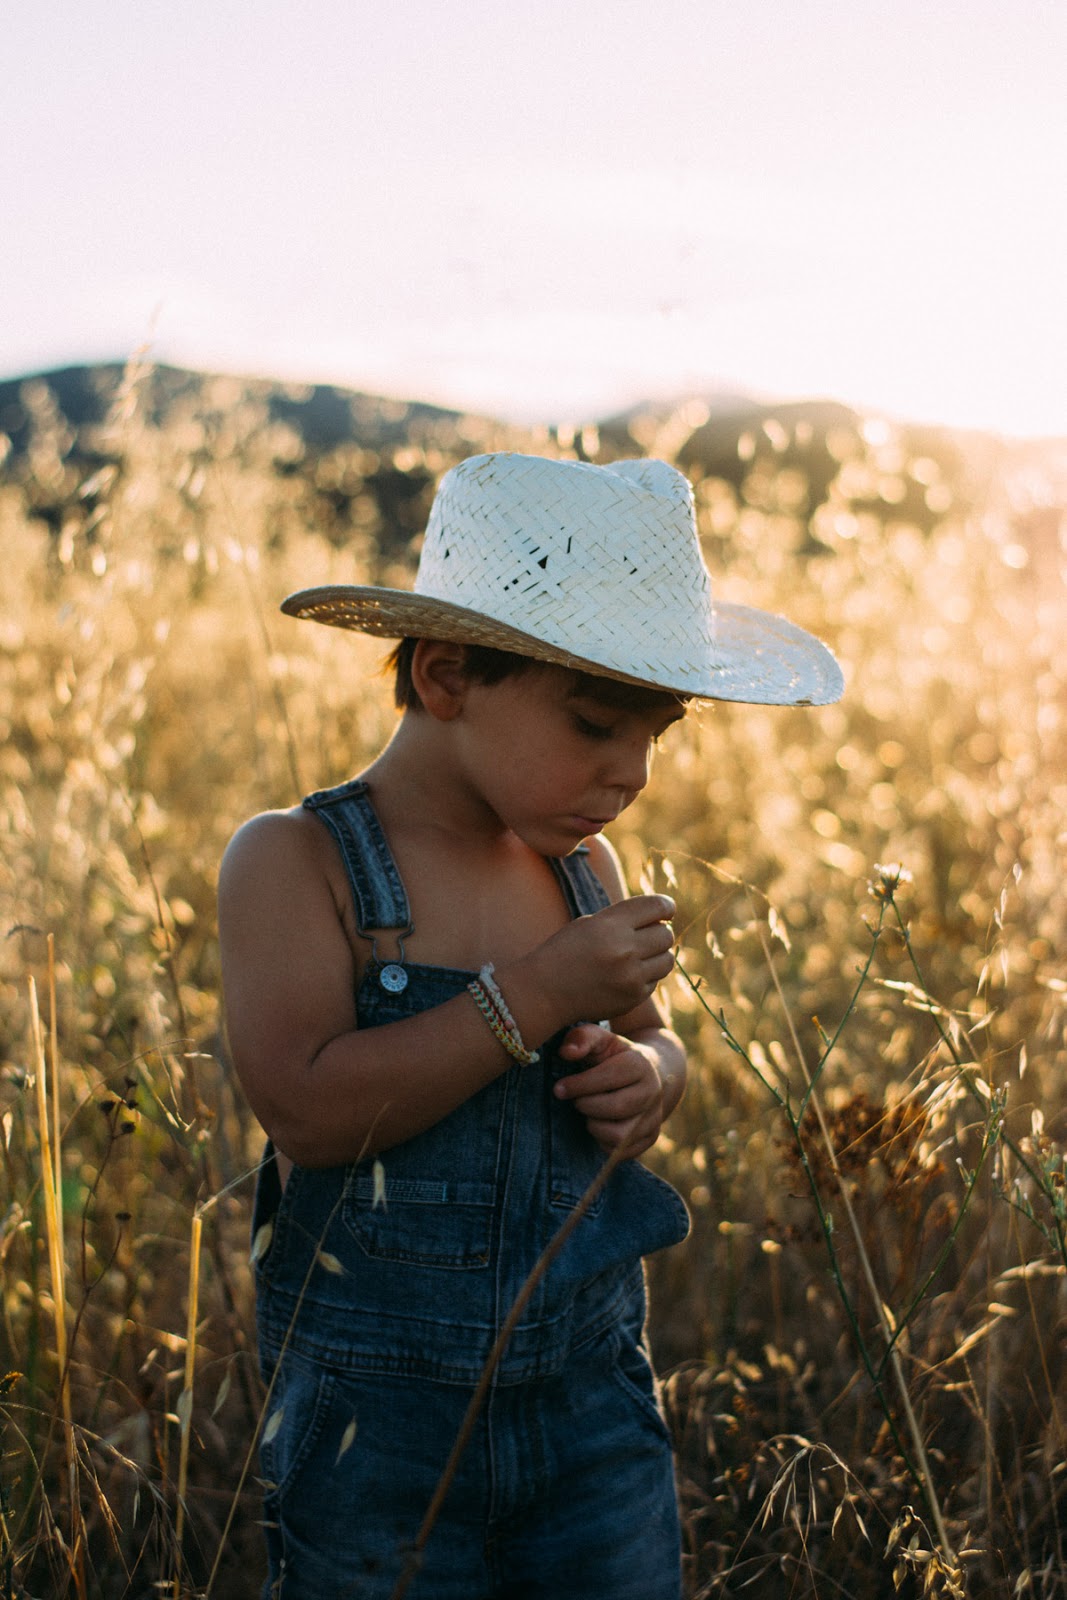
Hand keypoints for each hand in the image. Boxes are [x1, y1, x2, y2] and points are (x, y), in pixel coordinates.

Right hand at [530, 895, 675, 1024]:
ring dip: (658, 955)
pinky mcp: (633, 997)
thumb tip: (660, 918)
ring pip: (668, 959)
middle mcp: (624, 949)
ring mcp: (630, 976)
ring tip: (640, 956)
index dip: (667, 906)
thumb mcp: (589, 924)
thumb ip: (623, 918)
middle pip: (666, 934)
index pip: (657, 907)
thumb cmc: (565, 952)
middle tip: (646, 936)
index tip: (667, 910)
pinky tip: (627, 975)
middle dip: (659, 932)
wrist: (545, 991)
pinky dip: (646, 976)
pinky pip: (655, 981)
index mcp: (611, 924)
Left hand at [554, 1024, 667, 1156]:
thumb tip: (566, 1052)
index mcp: (640, 1064)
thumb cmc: (614, 1056)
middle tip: (575, 1101)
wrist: (647, 1074)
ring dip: (594, 1126)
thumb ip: (581, 1038)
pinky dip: (603, 1141)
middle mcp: (653, 1091)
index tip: (559, 1088)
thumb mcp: (599, 1040)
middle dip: (586, 1106)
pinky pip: (621, 1151)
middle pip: (616, 1108)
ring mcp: (655, 1116)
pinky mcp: (651, 1137)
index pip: (609, 1078)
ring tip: (588, 1113)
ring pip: (619, 1135)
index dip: (579, 1085)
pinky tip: (599, 1123)